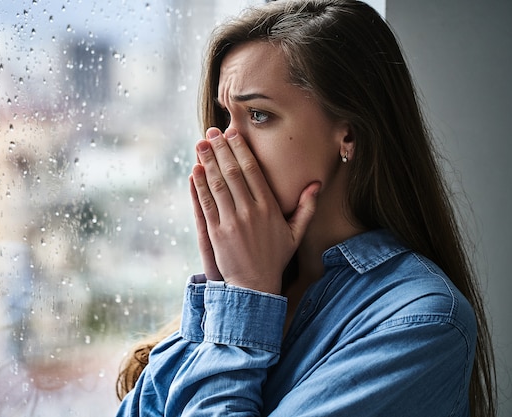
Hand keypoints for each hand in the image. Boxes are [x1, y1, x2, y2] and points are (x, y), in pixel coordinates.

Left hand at [190, 127, 319, 293]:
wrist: (255, 287)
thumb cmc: (275, 258)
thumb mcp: (296, 233)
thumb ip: (306, 207)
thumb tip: (316, 184)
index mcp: (269, 208)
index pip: (252, 171)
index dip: (240, 150)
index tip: (232, 133)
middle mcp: (250, 212)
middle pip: (232, 172)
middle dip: (220, 149)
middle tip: (211, 132)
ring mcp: (231, 222)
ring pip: (217, 184)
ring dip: (207, 162)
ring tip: (200, 144)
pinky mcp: (216, 233)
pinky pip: (206, 204)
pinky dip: (199, 186)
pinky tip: (195, 171)